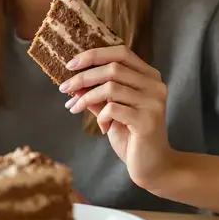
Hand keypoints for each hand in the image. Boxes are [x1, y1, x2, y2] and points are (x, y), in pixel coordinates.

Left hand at [58, 46, 178, 188]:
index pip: (121, 53)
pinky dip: (101, 117)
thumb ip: (97, 95)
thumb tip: (73, 82)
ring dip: (86, 97)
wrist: (153, 166)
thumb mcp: (111, 111)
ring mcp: (153, 102)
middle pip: (113, 68)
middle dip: (83, 77)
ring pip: (110, 87)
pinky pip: (113, 109)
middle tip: (64, 88)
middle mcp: (155, 85)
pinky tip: (103, 127)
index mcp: (149, 77)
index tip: (71, 64)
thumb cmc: (132, 137)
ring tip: (75, 108)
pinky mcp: (147, 120)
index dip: (94, 55)